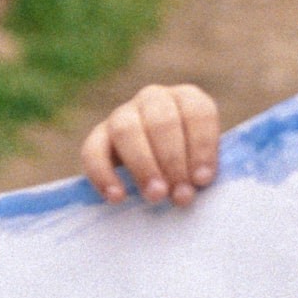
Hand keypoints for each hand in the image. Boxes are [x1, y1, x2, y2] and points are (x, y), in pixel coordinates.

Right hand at [80, 84, 221, 205]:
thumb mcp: (203, 161)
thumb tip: (201, 184)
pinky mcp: (98, 136)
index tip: (202, 180)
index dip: (202, 146)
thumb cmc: (189, 168)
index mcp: (187, 99)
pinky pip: (93, 150)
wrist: (157, 172)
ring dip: (143, 165)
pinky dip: (103, 175)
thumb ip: (205, 169)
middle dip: (172, 161)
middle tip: (180, 195)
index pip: (197, 112)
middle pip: (162, 121)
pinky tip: (117, 197)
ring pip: (126, 130)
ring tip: (156, 196)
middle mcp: (155, 99)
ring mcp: (123, 114)